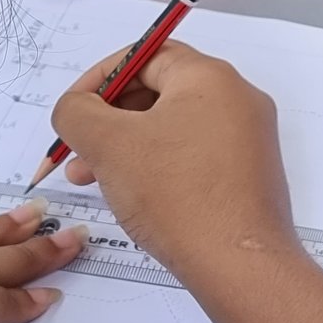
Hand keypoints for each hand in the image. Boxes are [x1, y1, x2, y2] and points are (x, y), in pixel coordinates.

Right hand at [53, 42, 302, 297]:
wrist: (239, 266)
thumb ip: (77, 112)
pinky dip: (157, 166)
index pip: (146, 56)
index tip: (74, 110)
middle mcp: (238, 99)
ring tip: (89, 179)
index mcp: (211, 77)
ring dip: (126, 147)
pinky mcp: (249, 175)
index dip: (100, 79)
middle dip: (109, 120)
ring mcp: (249, 139)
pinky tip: (131, 194)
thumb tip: (76, 107)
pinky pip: (193, 155)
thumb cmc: (175, 195)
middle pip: (159, 92)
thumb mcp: (108, 144)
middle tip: (77, 152)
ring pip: (172, 128)